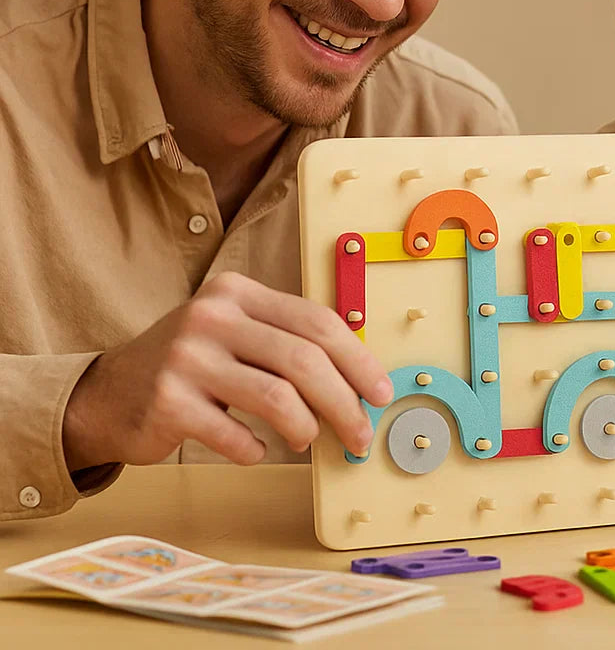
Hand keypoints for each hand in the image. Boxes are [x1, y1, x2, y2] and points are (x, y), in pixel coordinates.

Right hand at [62, 271, 392, 470]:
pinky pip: (235, 435)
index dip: (358, 360)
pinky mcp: (168, 402)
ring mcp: (187, 358)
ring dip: (306, 427)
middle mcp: (212, 316)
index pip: (317, 322)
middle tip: (360, 433)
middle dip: (344, 401)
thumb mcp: (235, 333)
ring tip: (307, 439)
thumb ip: (287, 342)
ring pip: (277, 397)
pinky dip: (256, 449)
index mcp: (238, 293)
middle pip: (304, 359)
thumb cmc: (191, 364)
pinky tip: (256, 448)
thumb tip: (359, 380)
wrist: (106, 394)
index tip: (380, 392)